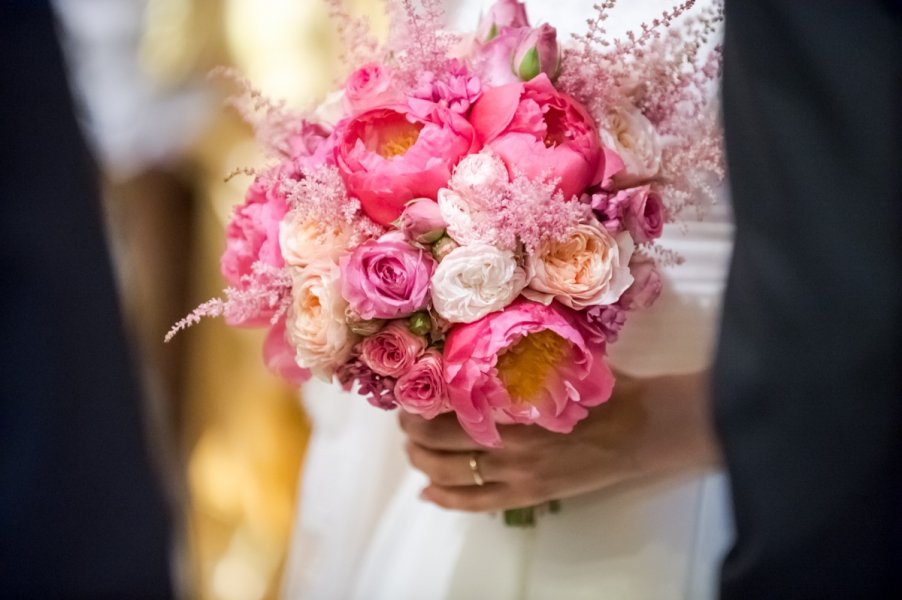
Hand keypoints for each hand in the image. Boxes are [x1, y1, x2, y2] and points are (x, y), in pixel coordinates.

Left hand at [400, 371, 720, 511]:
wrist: (642, 429)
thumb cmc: (602, 388)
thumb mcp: (559, 358)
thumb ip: (518, 354)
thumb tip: (477, 338)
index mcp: (513, 404)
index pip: (446, 406)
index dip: (418, 401)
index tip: (409, 390)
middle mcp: (508, 443)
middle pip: (438, 441)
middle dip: (412, 430)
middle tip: (406, 418)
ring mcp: (516, 474)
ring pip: (450, 474)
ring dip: (422, 462)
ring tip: (413, 449)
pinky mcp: (528, 495)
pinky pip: (475, 503)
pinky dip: (447, 499)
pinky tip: (429, 492)